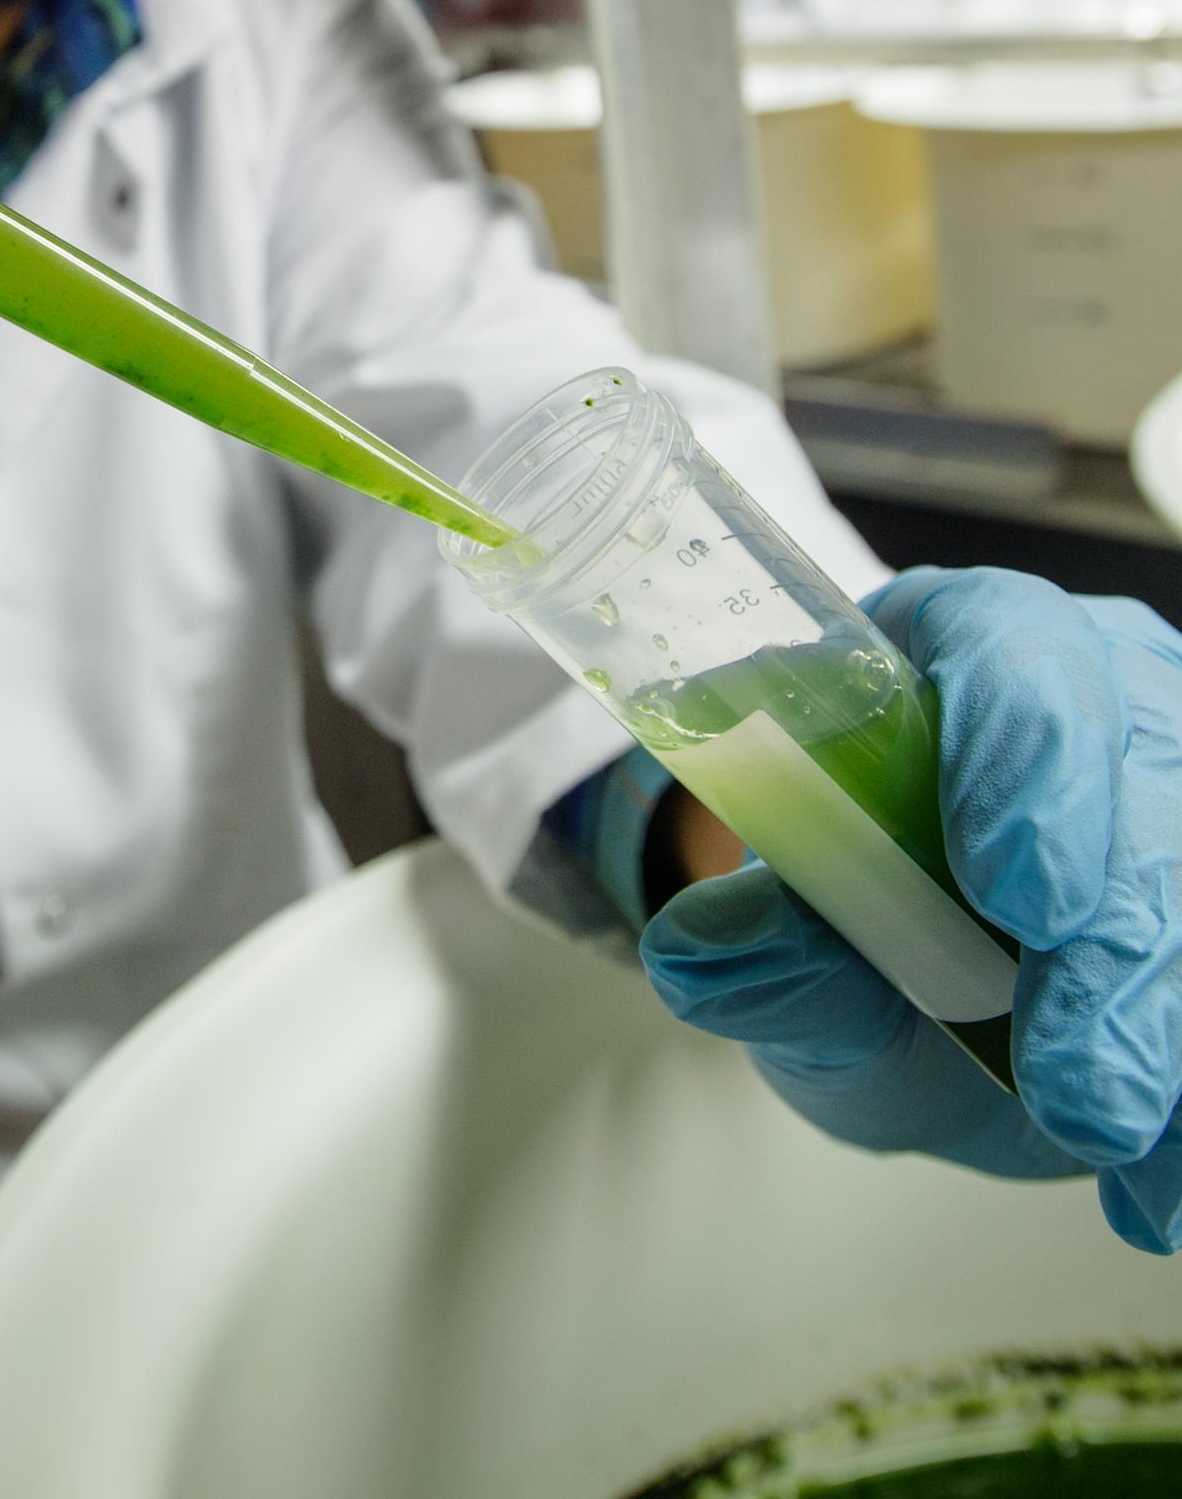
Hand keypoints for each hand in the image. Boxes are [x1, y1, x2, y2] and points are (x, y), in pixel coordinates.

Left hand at [641, 567, 1181, 1251]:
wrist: (922, 1010)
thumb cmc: (852, 936)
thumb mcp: (793, 951)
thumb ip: (765, 951)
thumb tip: (704, 950)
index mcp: (959, 656)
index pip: (1012, 655)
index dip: (1026, 761)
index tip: (1018, 893)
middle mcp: (1098, 705)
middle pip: (1143, 783)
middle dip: (1120, 947)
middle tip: (1079, 1088)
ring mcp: (1173, 796)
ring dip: (1166, 1023)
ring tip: (1115, 1138)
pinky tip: (1158, 1183)